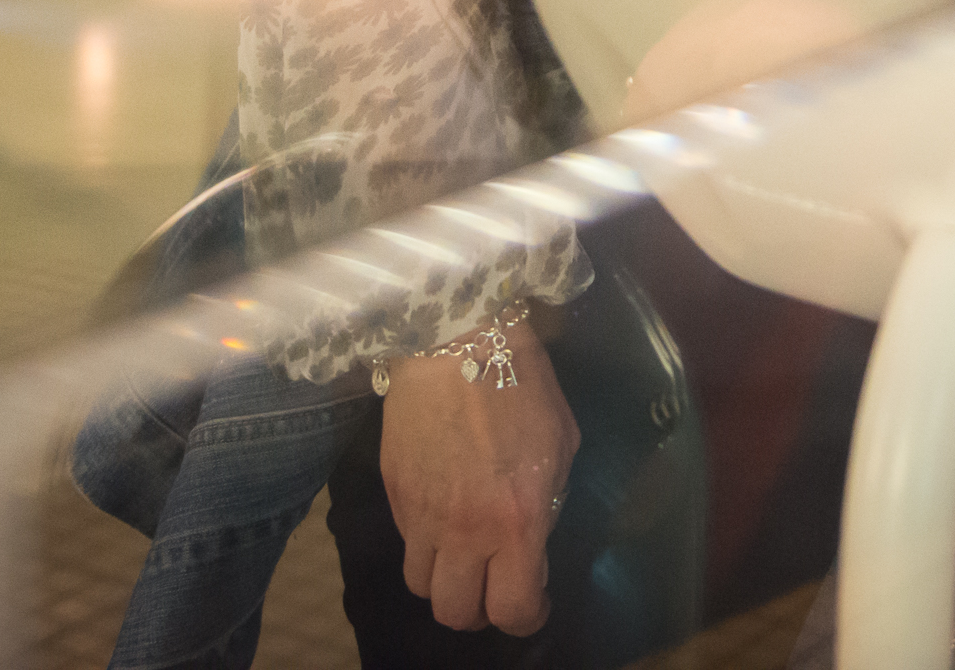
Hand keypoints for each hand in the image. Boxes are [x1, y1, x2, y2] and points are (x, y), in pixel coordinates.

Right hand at [379, 335, 578, 633]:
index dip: (526, 617)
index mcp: (516, 521)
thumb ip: (548, 504)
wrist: (455, 337)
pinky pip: (405, 540)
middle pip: (455, 613)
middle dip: (479, 611)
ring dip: (445, 581)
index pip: (512, 609)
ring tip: (463, 556)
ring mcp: (421, 513)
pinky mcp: (393, 491)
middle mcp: (464, 530)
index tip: (534, 602)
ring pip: (421, 585)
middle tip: (495, 585)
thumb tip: (533, 542)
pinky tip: (443, 514)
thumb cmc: (522, 383)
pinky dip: (424, 542)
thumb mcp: (560, 445)